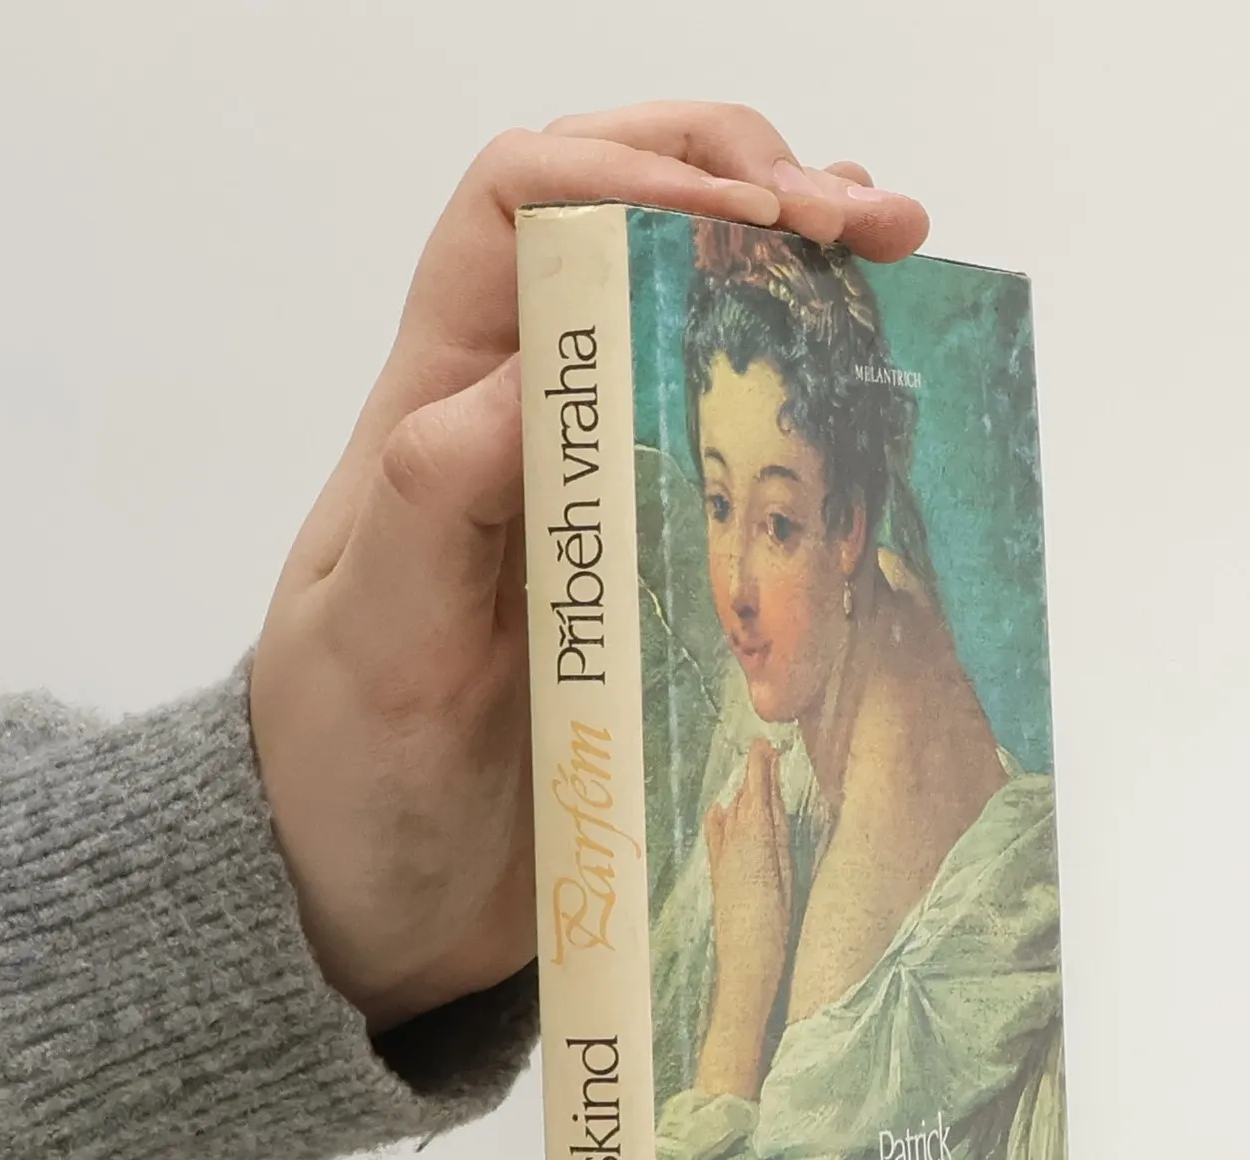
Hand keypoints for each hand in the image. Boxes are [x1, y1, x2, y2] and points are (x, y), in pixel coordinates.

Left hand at [249, 102, 928, 1031]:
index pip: (519, 208)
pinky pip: (738, 447)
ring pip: (692, 315)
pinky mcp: (654, 565)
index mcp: (439, 412)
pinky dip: (813, 393)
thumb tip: (534, 378)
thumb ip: (432, 508)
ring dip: (794, 265)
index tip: (753, 217)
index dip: (632, 170)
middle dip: (740, 178)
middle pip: (619, 221)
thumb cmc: (351, 774)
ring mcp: (599, 490)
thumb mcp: (374, 646)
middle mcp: (525, 424)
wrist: (377, 899)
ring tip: (898, 256)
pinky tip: (879, 385)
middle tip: (859, 219)